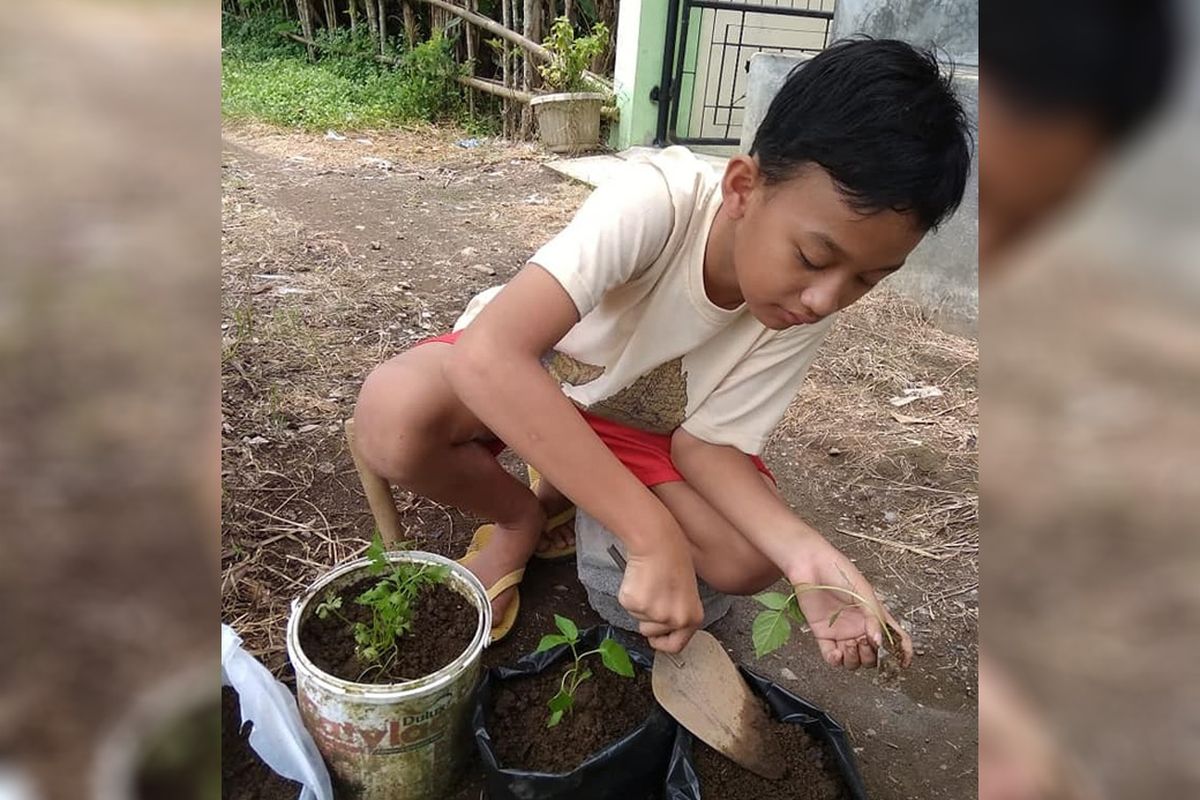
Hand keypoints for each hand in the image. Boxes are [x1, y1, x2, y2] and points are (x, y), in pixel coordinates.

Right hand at [617, 527, 703, 653]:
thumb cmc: (673, 559)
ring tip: (649, 583)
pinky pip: (627, 605)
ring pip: (638, 618)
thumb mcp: (685, 593)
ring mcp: (655, 613)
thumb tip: (662, 628)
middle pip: (650, 632)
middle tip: (653, 594)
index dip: (661, 643)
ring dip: (640, 603)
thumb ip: (677, 612)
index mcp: (692, 618)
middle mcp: (675, 620)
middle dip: (647, 617)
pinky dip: (630, 593)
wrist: (658, 543)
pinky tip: (640, 579)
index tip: (655, 637)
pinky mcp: (636, 604)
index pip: (675, 646)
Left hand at [785, 535, 912, 669]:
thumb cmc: (838, 571)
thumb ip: (873, 618)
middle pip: (873, 655)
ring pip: (854, 660)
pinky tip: (836, 652)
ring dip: (854, 659)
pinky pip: (831, 656)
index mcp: (874, 615)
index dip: (901, 652)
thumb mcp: (864, 592)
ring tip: (850, 644)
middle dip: (872, 656)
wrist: (810, 565)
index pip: (894, 638)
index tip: (902, 662)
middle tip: (865, 642)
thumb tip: (879, 642)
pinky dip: (835, 660)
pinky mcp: (823, 634)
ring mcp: (842, 632)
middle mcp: (859, 626)